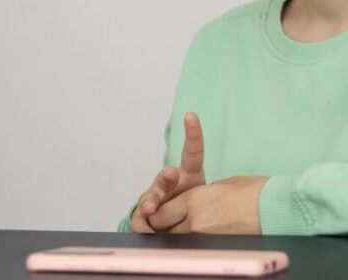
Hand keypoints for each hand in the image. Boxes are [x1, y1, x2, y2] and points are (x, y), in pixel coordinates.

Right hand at [129, 112, 205, 232]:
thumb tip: (206, 204)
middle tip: (171, 174)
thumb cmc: (196, 204)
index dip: (192, 134)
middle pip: (167, 176)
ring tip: (150, 209)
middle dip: (168, 175)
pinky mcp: (145, 211)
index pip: (193, 151)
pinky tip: (146, 231)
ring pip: (151, 197)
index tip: (191, 116)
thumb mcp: (205, 198)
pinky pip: (141, 217)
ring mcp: (156, 196)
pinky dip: (143, 225)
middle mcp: (170, 181)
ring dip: (150, 201)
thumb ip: (206, 195)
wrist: (175, 221)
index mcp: (190, 174)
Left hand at [147, 175, 267, 234]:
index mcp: (194, 198)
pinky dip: (193, 243)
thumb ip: (205, 193)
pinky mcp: (216, 246)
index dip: (157, 215)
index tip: (159, 216)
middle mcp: (194, 218)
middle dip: (163, 228)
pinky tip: (199, 240)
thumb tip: (200, 201)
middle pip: (165, 229)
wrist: (275, 207)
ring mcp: (204, 235)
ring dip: (178, 236)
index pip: (161, 212)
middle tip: (165, 227)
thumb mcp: (224, 184)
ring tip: (183, 232)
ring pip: (178, 240)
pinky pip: (196, 246)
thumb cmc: (255, 191)